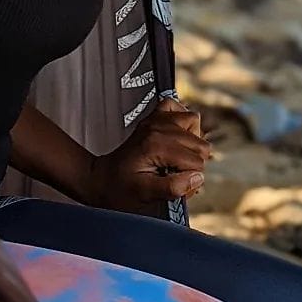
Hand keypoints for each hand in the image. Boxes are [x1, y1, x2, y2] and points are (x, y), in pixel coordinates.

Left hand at [85, 99, 212, 213]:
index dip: (191, 178)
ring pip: (194, 122)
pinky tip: (175, 135)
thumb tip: (197, 178)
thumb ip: (173, 187)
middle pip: (200, 144)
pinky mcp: (153, 117)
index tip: (177, 185)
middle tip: (176, 175)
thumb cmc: (119, 188)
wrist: (101, 178)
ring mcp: (156, 120)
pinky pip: (176, 106)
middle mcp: (158, 128)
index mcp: (157, 146)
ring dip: (191, 141)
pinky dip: (180, 119)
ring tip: (177, 156)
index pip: (196, 162)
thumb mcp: (145, 195)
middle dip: (193, 163)